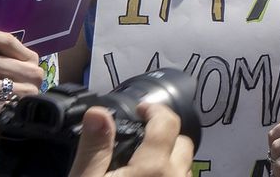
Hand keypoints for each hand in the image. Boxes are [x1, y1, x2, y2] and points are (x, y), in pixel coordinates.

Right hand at [71, 102, 195, 176]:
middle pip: (183, 143)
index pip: (167, 122)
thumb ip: (94, 149)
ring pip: (185, 165)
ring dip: (169, 158)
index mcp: (154, 167)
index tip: (140, 109)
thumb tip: (97, 111)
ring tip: (142, 162)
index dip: (154, 109)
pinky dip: (170, 175)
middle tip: (139, 140)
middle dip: (165, 135)